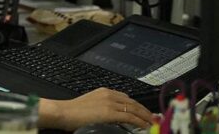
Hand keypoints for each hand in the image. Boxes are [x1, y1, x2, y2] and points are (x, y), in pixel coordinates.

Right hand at [39, 88, 153, 130]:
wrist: (63, 112)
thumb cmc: (72, 112)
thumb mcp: (90, 106)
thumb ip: (102, 108)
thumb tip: (111, 116)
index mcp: (104, 92)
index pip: (126, 98)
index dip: (138, 106)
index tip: (144, 112)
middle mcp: (109, 94)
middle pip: (133, 102)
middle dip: (145, 110)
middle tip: (155, 117)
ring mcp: (110, 103)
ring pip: (135, 109)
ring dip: (146, 116)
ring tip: (154, 122)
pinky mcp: (110, 112)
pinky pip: (130, 116)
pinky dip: (140, 121)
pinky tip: (146, 125)